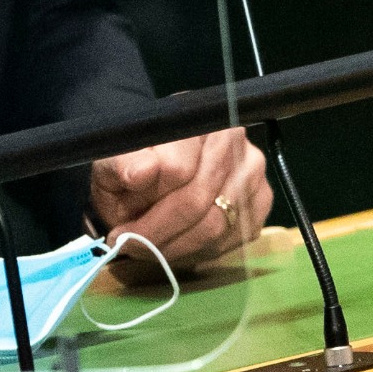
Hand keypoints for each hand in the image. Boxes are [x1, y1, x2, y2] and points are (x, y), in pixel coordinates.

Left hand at [88, 126, 271, 281]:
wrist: (155, 168)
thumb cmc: (133, 165)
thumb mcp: (112, 164)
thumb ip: (122, 165)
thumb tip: (141, 172)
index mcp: (192, 120)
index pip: (177, 171)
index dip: (147, 211)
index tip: (121, 233)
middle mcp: (231, 137)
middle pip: (199, 201)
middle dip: (161, 236)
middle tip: (133, 249)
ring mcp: (252, 169)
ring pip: (217, 226)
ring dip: (179, 248)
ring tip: (152, 249)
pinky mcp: (261, 200)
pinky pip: (233, 238)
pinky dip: (202, 251)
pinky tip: (179, 245)